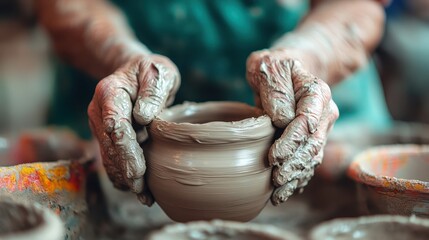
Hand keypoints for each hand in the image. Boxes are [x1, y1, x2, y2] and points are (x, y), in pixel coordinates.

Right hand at [88, 54, 179, 204]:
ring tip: (144, 197)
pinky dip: (122, 175)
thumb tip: (143, 118)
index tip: (138, 171)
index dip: (126, 151)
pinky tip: (136, 189)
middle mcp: (99, 111)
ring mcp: (99, 125)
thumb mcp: (158, 72)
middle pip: (110, 146)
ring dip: (124, 178)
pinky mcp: (105, 136)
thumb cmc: (149, 71)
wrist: (133, 71)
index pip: (115, 126)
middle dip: (126, 171)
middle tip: (142, 191)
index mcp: (110, 93)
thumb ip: (153, 91)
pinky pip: (111, 158)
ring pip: (108, 157)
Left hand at [246, 49, 338, 204]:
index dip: (291, 142)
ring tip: (278, 194)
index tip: (272, 157)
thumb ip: (275, 89)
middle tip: (276, 180)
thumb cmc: (274, 67)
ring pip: (312, 157)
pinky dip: (297, 177)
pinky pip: (308, 161)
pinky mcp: (312, 139)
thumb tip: (281, 119)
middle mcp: (324, 112)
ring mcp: (320, 128)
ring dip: (296, 177)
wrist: (285, 70)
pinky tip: (285, 191)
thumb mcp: (269, 67)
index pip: (308, 122)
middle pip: (313, 144)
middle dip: (294, 165)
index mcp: (317, 92)